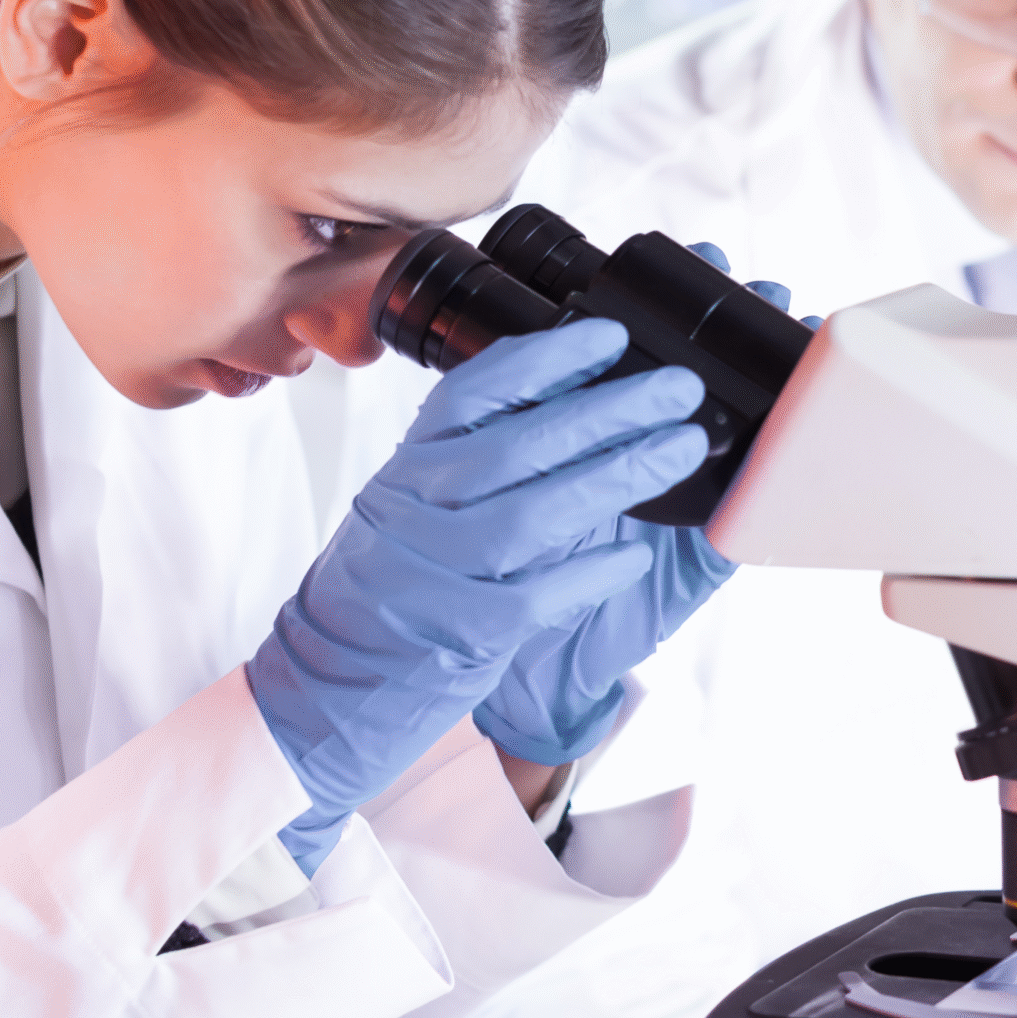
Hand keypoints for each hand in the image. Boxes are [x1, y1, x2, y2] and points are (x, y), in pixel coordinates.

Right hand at [246, 319, 709, 874]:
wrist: (331, 681)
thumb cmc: (395, 582)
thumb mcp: (418, 501)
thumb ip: (478, 453)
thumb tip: (573, 392)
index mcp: (413, 463)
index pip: (477, 389)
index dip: (547, 356)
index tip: (612, 335)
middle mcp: (418, 505)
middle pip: (523, 442)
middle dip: (612, 408)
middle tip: (681, 388)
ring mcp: (438, 569)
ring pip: (537, 512)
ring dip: (619, 475)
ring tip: (685, 448)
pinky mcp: (462, 632)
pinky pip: (539, 595)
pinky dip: (591, 572)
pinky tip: (635, 555)